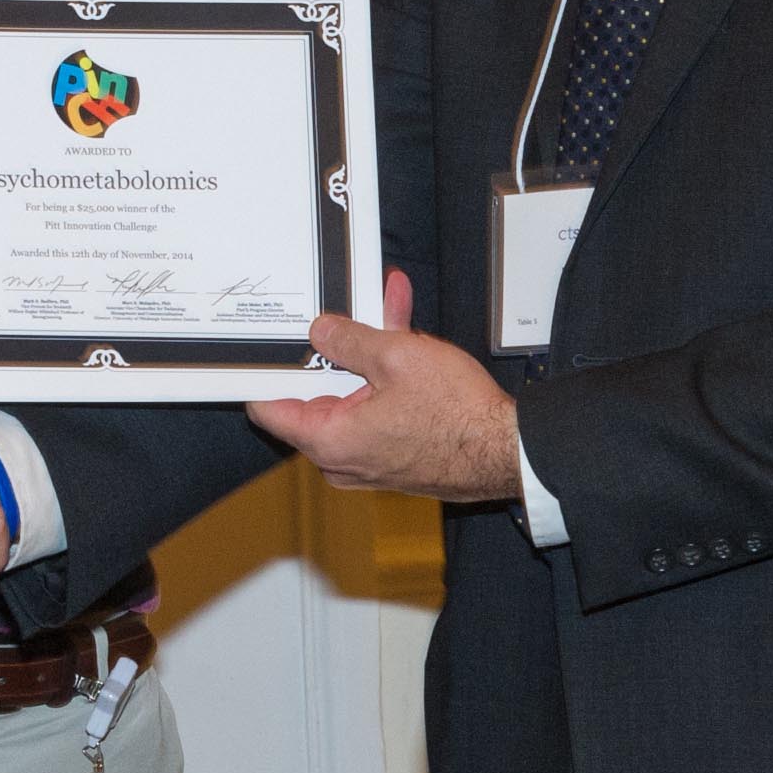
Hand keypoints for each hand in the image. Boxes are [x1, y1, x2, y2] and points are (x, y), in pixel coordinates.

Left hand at [246, 270, 527, 499]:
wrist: (508, 450)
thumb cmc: (459, 416)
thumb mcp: (397, 356)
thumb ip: (349, 340)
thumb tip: (321, 331)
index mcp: (330, 440)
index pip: (269, 408)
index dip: (266, 371)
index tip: (265, 346)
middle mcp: (342, 459)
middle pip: (315, 396)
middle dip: (332, 351)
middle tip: (340, 314)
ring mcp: (367, 461)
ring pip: (351, 397)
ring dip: (366, 357)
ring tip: (384, 310)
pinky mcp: (391, 456)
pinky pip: (374, 410)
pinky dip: (385, 379)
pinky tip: (404, 336)